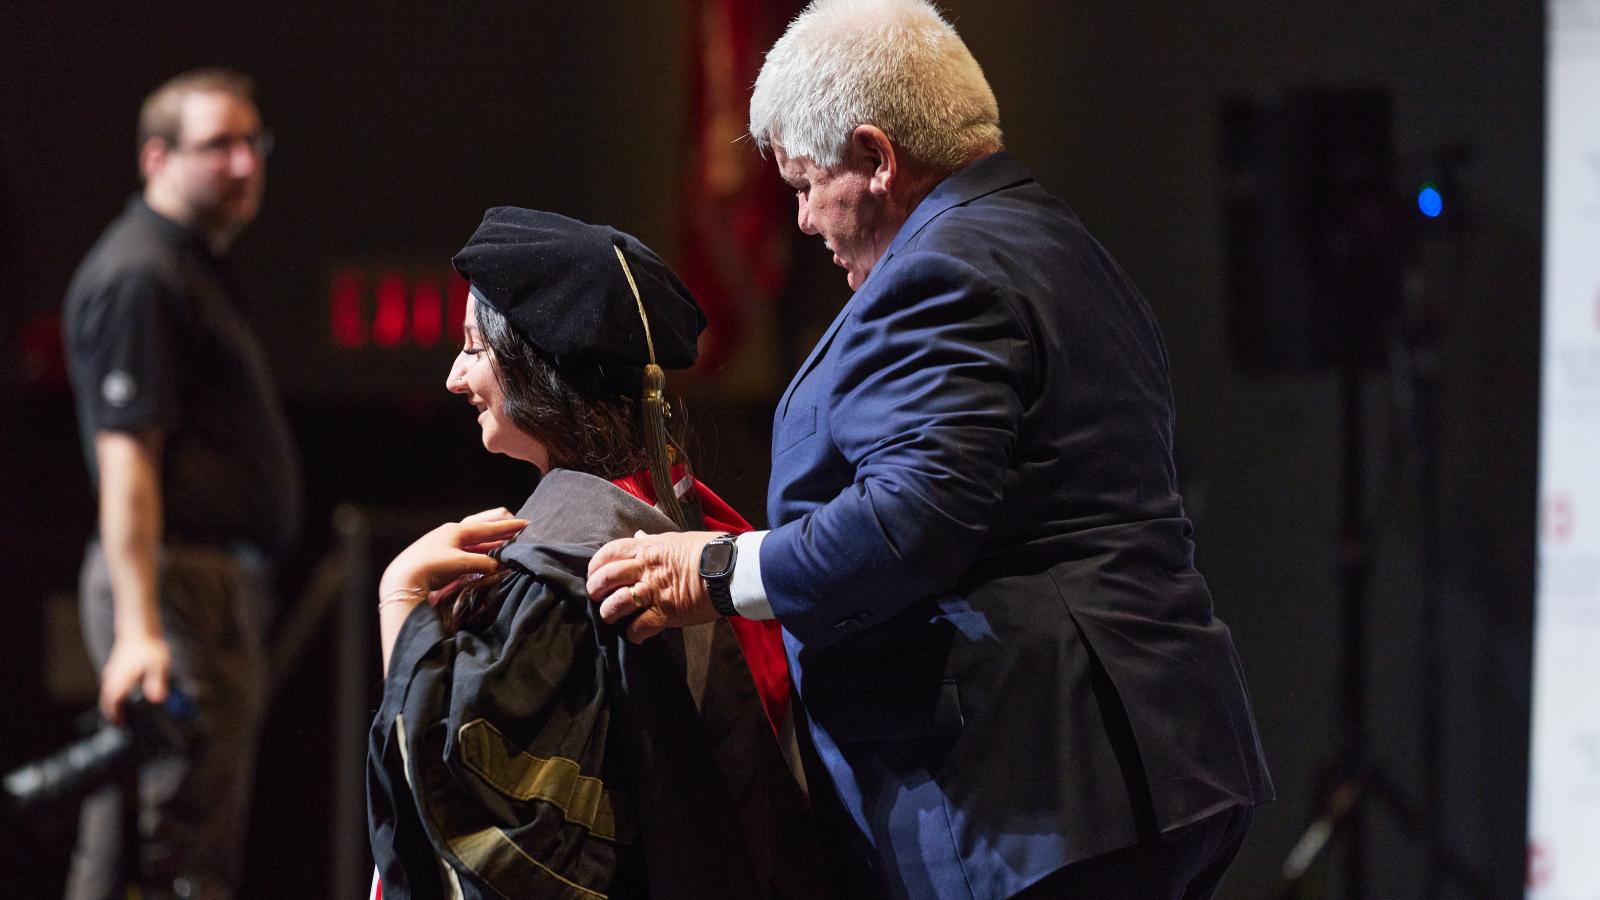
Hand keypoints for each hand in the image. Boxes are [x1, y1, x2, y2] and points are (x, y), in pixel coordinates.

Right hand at [99, 631, 170, 722]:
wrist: (139, 628)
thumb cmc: (148, 646)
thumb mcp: (158, 666)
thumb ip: (156, 683)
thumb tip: (157, 699)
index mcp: (121, 680)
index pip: (112, 702)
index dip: (114, 714)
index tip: (120, 723)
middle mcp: (113, 677)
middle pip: (107, 699)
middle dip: (111, 711)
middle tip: (119, 721)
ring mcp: (112, 671)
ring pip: (108, 691)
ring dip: (113, 702)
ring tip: (121, 711)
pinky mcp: (115, 666)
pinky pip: (111, 684)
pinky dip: (115, 692)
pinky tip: (125, 693)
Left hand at [379, 507, 527, 599]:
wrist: (402, 579)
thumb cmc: (430, 567)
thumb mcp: (461, 563)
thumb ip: (483, 562)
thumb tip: (499, 565)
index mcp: (457, 530)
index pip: (489, 527)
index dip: (508, 527)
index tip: (526, 524)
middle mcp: (452, 533)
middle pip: (482, 526)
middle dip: (499, 528)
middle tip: (516, 529)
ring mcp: (445, 544)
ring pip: (475, 539)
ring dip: (491, 541)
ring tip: (505, 543)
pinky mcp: (441, 556)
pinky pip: (468, 549)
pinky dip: (481, 550)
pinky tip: (487, 556)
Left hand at [586, 530, 721, 642]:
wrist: (729, 568)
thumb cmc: (708, 551)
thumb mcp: (676, 539)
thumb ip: (654, 542)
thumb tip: (639, 536)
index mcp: (648, 549)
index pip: (610, 552)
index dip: (597, 564)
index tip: (595, 572)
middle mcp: (646, 569)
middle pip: (606, 578)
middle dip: (596, 589)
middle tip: (597, 596)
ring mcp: (654, 592)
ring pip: (616, 603)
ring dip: (609, 613)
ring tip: (612, 617)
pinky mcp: (665, 612)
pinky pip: (640, 626)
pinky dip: (634, 634)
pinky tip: (636, 635)